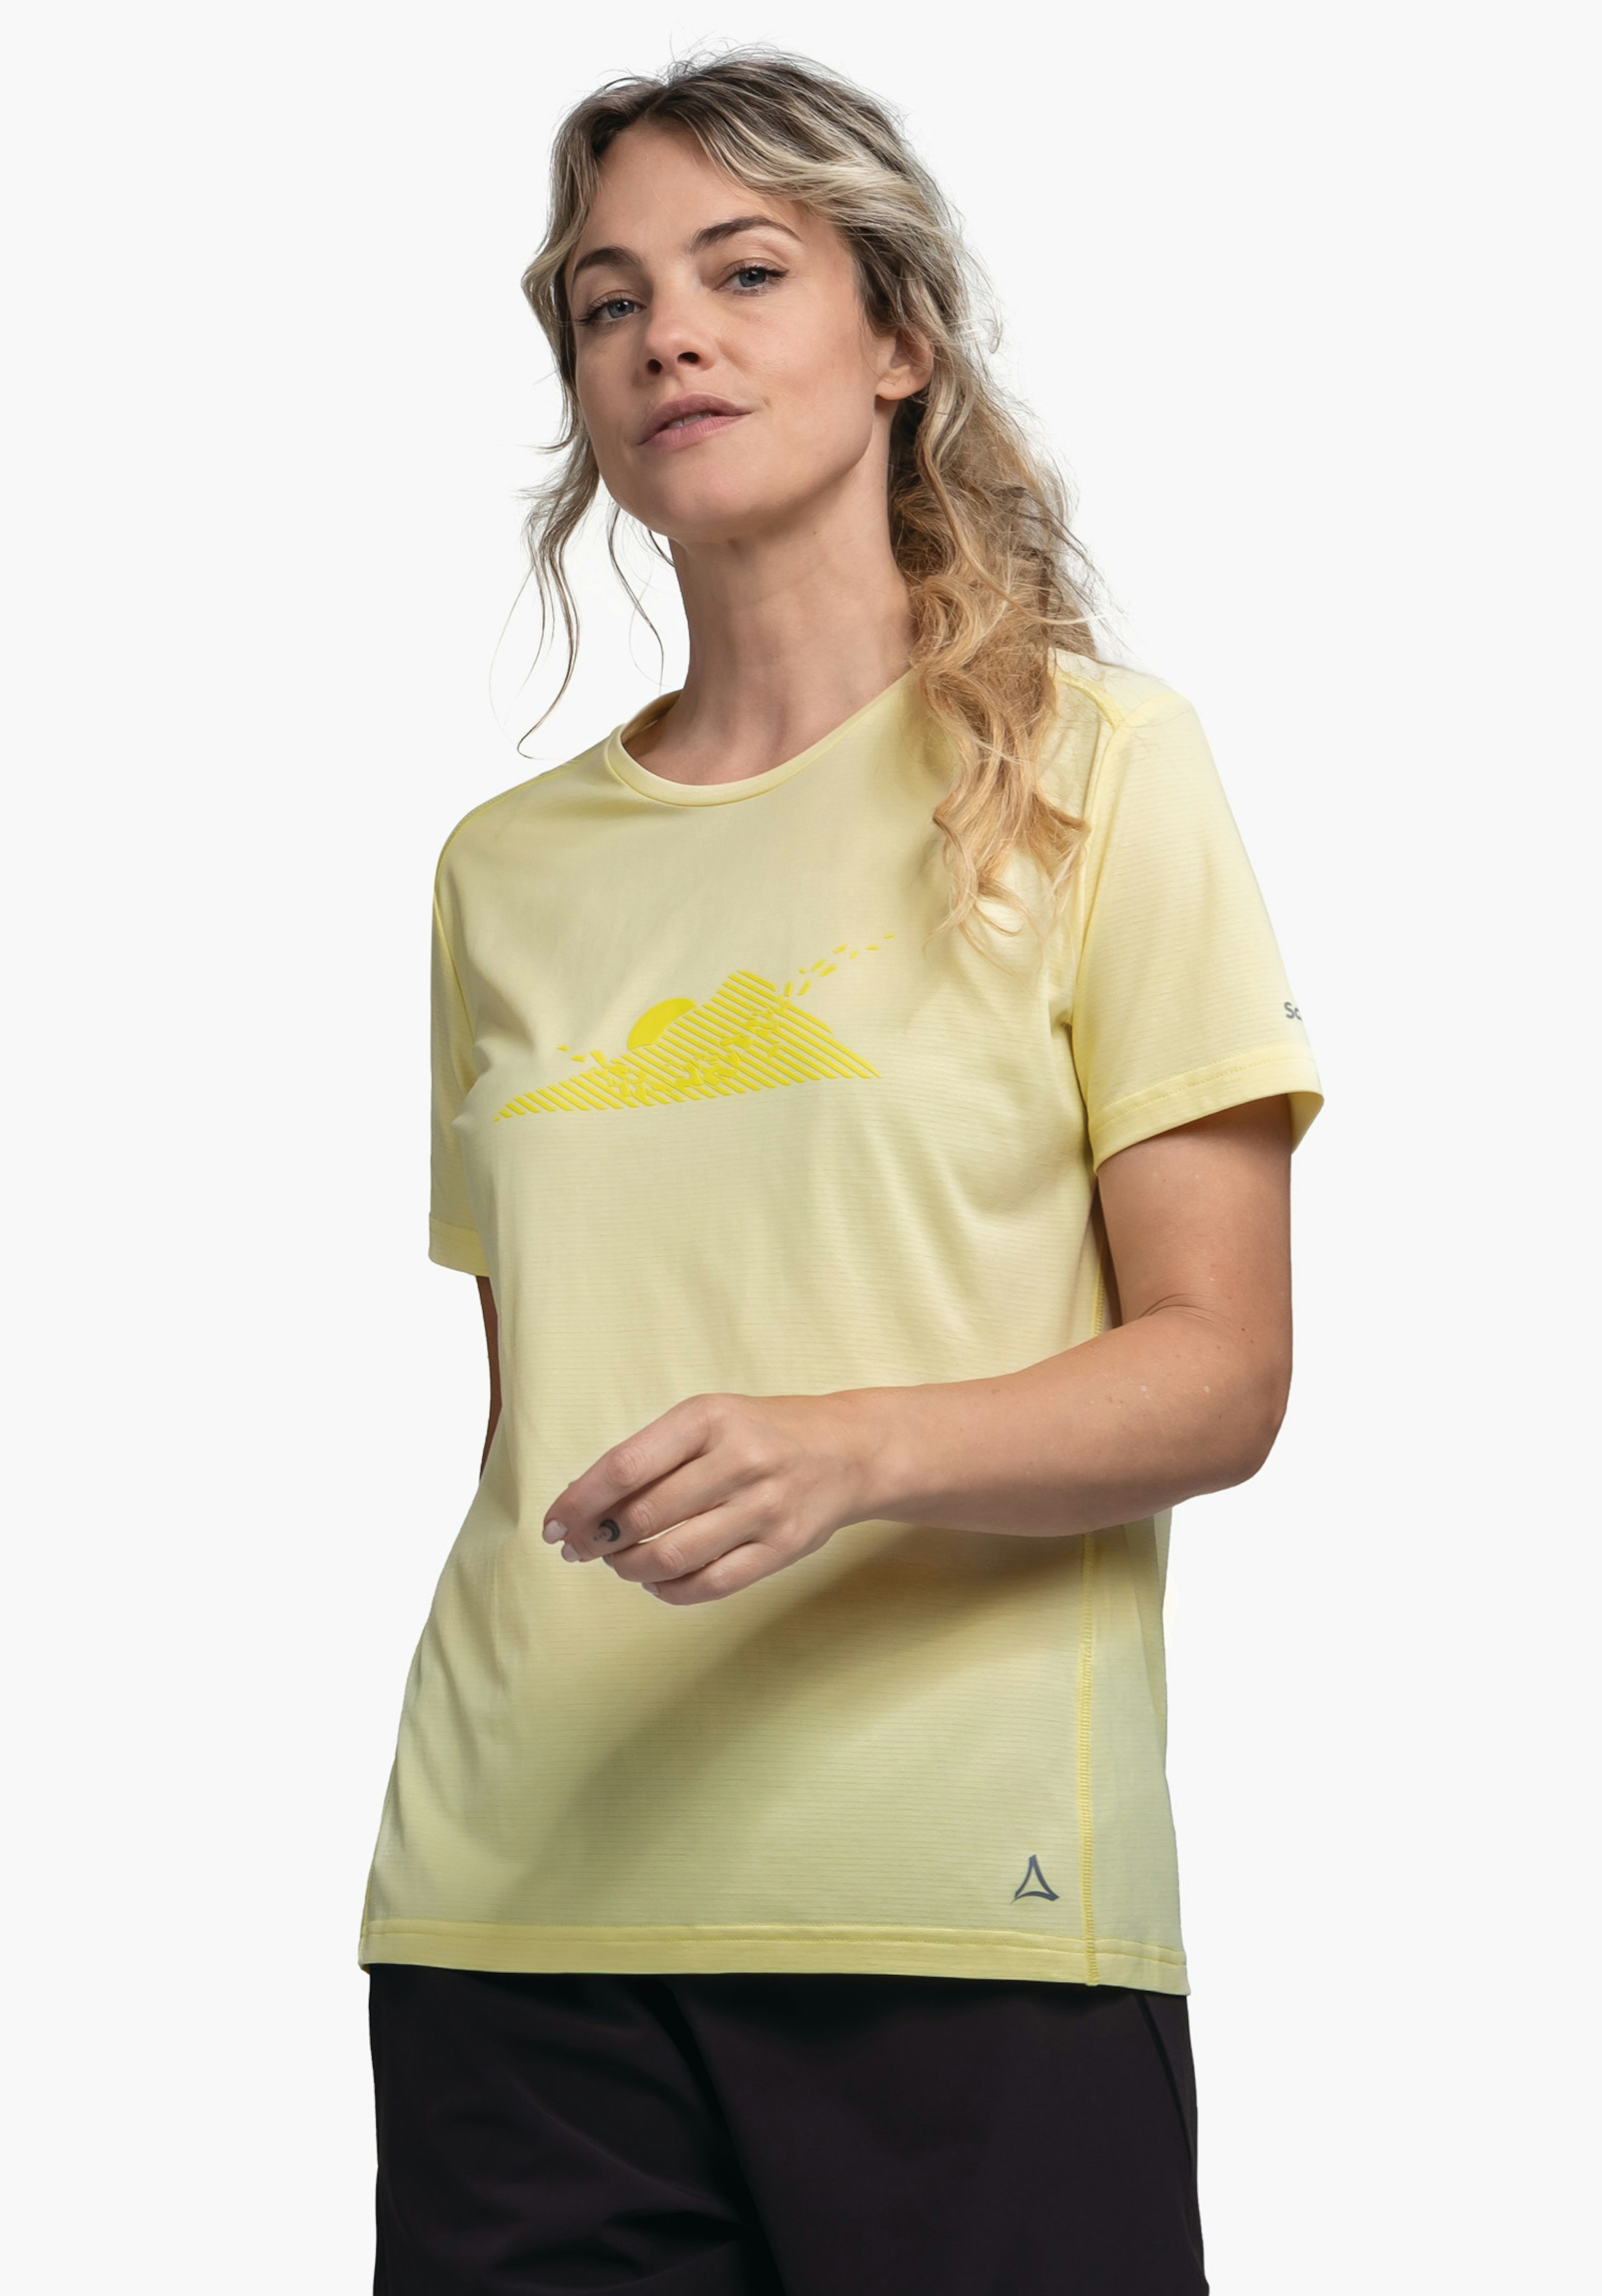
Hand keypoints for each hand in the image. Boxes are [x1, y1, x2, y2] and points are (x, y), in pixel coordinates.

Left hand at [541, 1391, 875, 1604]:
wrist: (848, 1450)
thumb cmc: (761, 1433)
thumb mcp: (708, 1420)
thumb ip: (652, 1455)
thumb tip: (582, 1504)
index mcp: (708, 1419)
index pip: (625, 1467)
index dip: (579, 1502)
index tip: (553, 1525)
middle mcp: (739, 1460)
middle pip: (643, 1517)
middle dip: (596, 1540)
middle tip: (580, 1548)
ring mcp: (764, 1507)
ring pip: (672, 1557)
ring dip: (629, 1568)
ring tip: (619, 1563)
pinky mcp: (782, 1548)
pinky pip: (710, 1584)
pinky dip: (670, 1590)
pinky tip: (657, 1581)